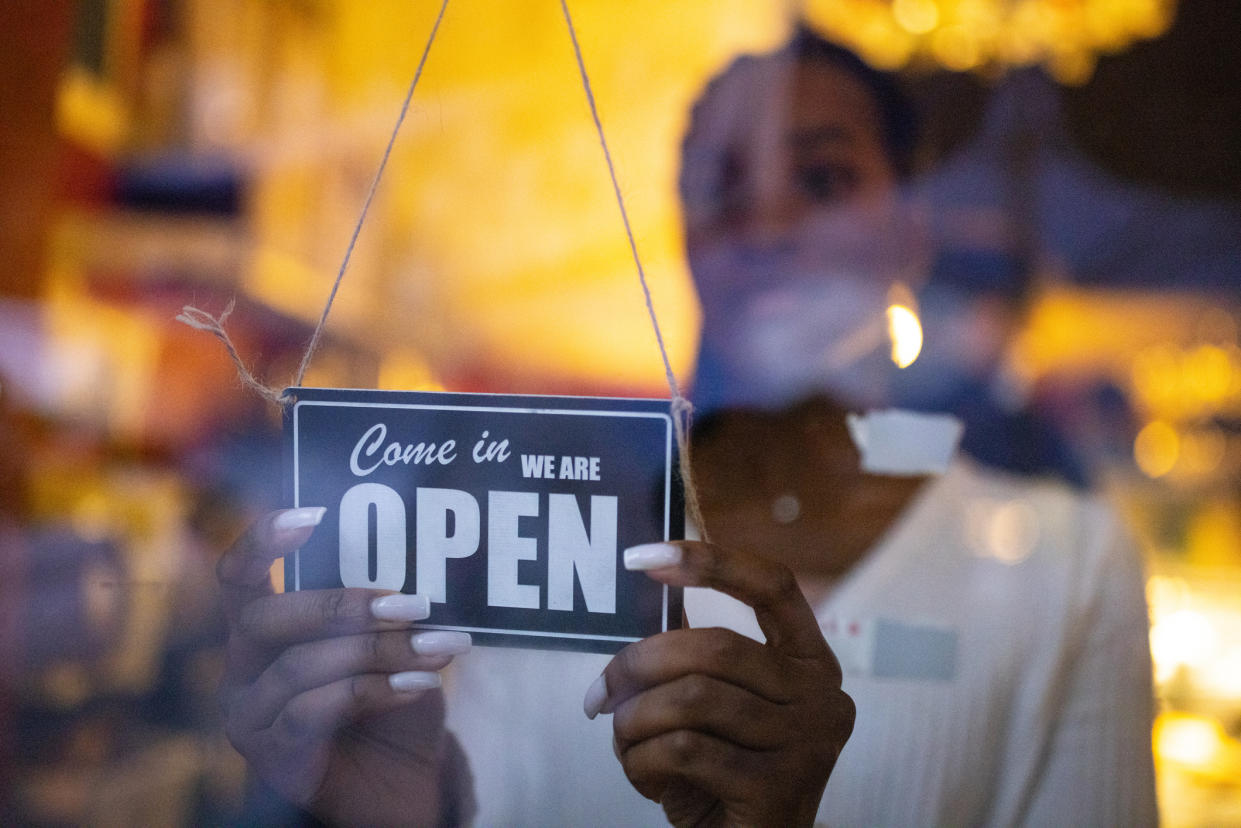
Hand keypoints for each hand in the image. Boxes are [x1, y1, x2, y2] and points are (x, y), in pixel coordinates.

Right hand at [218, 507, 472, 824]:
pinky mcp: (269, 758)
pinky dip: (373, 692)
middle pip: (264, 617)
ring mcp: (248, 716)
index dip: (261, 540)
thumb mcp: (394, 643)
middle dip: (343, 606)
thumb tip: (424, 552)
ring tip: (440, 649)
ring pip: (298, 667)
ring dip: (378, 653)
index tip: (312, 515)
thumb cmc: (395, 701)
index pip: (237, 575)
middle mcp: (242, 669)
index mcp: (262, 629)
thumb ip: (387, 605)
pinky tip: (420, 686)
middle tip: (415, 605)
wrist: (404, 783)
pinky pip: (311, 713)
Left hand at [585, 541, 853, 827]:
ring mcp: (808, 743)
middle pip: (714, 645)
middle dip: (638, 663)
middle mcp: (823, 694)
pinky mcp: (780, 789)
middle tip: (599, 693)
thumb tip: (644, 591)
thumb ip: (698, 657)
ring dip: (634, 720)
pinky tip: (644, 775)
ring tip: (623, 740)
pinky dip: (642, 761)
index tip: (643, 556)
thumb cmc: (723, 775)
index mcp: (811, 660)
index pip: (773, 585)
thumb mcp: (716, 707)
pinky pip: (685, 749)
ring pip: (692, 698)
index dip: (711, 561)